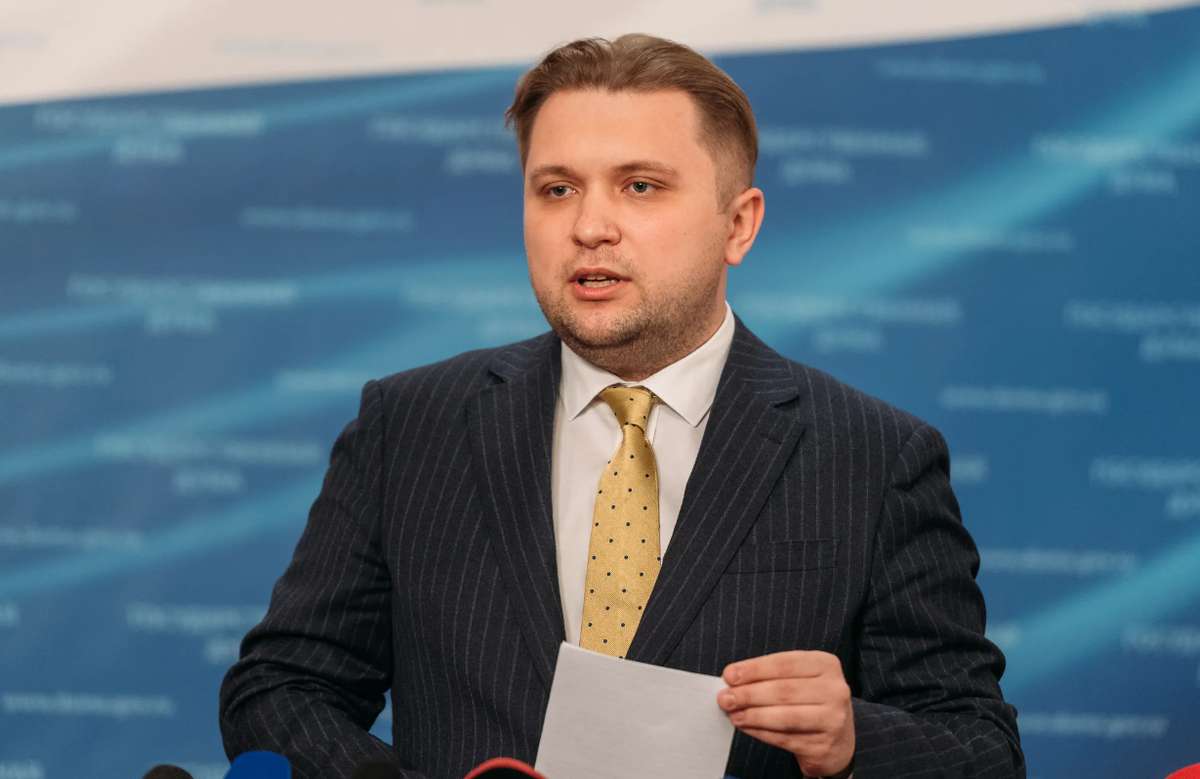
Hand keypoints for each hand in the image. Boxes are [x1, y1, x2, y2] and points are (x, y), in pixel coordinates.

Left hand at [718, 651, 854, 778]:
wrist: (839, 739)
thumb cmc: (810, 700)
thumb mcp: (799, 679)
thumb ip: (770, 677)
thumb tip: (731, 681)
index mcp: (825, 664)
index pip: (784, 664)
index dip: (754, 669)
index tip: (729, 675)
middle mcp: (835, 690)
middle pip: (783, 691)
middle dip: (749, 694)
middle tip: (724, 698)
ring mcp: (833, 719)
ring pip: (785, 717)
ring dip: (753, 715)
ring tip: (733, 714)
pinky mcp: (824, 745)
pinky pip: (785, 738)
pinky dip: (761, 732)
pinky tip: (746, 727)